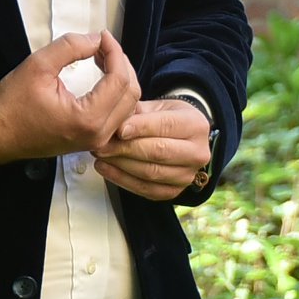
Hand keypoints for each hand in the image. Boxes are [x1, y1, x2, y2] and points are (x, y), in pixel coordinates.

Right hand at [0, 31, 139, 167]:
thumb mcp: (38, 65)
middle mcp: (98, 134)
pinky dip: (116, 94)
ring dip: (120, 78)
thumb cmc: (13, 105)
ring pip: (127, 106)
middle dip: (121, 64)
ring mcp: (95, 141)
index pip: (119, 80)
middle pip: (131, 94)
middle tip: (103, 45)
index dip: (115, 52)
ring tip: (102, 57)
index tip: (102, 35)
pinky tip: (102, 77)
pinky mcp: (90, 141)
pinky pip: (117, 116)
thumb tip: (96, 39)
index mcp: (88, 119)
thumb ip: (71, 47)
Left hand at [91, 98, 212, 200]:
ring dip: (120, 164)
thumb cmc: (167, 118)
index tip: (118, 129)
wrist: (181, 137)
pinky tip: (106, 169)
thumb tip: (113, 122)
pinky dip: (122, 180)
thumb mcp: (156, 106)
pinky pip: (146, 189)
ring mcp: (188, 175)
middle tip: (101, 143)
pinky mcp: (175, 192)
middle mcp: (198, 153)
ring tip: (100, 154)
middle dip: (125, 148)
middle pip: (158, 152)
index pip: (166, 126)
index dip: (140, 128)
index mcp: (196, 125)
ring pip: (150, 173)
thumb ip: (136, 112)